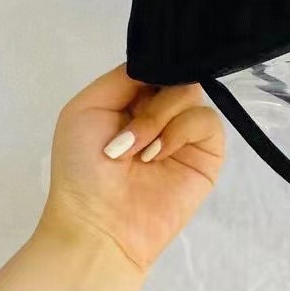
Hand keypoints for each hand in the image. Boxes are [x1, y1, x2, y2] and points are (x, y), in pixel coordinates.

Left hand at [39, 62, 224, 272]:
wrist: (97, 225)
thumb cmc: (81, 169)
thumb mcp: (86, 108)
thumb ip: (124, 76)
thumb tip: (162, 65)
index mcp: (134, 100)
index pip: (156, 66)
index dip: (152, 68)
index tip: (137, 84)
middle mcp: (163, 112)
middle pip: (177, 75)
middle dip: (152, 99)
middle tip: (129, 132)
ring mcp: (186, 134)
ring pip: (193, 94)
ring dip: (159, 118)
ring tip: (138, 153)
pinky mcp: (208, 155)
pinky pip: (207, 121)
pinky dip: (179, 132)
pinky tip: (156, 156)